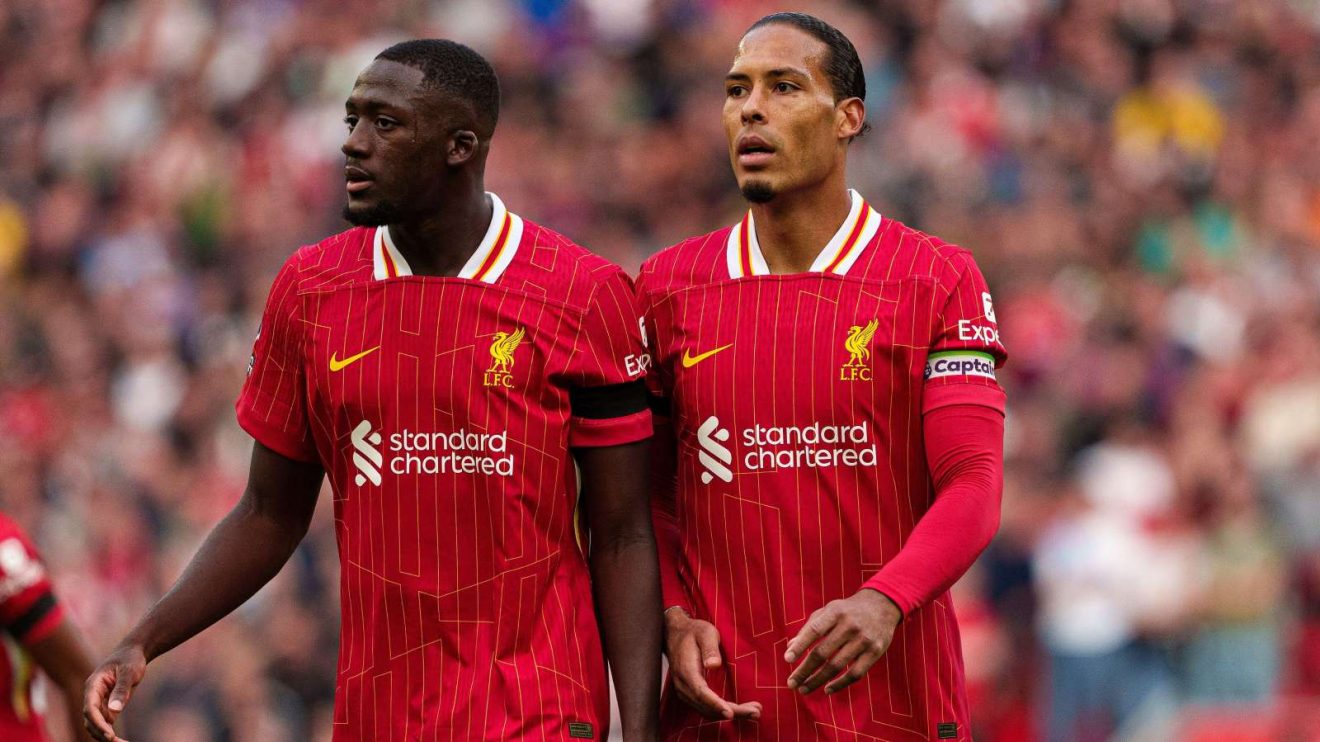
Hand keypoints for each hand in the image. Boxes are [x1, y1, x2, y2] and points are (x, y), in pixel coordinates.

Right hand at [83, 645, 146, 741]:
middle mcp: (92, 695)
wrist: (133, 653)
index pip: (90, 708)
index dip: (98, 723)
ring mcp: (98, 701)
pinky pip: (105, 722)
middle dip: (101, 733)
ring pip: (96, 723)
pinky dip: (110, 732)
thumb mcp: (129, 671)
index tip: (109, 735)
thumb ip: (122, 689)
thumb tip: (115, 711)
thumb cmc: (130, 659)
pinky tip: (120, 740)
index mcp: (93, 685)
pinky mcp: (106, 705)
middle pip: (90, 719)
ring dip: (105, 735)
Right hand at [664, 608, 761, 720]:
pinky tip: (739, 710)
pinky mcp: (690, 694)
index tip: (731, 713)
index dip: (716, 704)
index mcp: (686, 670)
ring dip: (731, 714)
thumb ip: (710, 649)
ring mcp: (685, 692)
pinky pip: (706, 708)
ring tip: (754, 712)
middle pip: (707, 707)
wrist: (675, 634)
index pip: (700, 693)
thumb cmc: (694, 632)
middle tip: (756, 712)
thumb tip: (714, 665)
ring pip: (707, 711)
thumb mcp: (705, 633)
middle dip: (733, 712)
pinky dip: (722, 711)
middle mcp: (683, 685)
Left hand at [784, 589, 900, 694]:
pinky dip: (840, 684)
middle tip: (791, 683)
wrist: (883, 605)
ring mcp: (863, 640)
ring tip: (804, 689)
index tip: (787, 659)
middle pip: (823, 653)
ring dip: (818, 680)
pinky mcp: (875, 652)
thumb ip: (809, 627)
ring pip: (837, 666)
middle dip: (804, 670)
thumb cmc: (848, 610)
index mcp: (835, 612)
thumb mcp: (829, 610)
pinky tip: (827, 689)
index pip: (814, 630)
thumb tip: (790, 647)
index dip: (800, 645)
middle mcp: (849, 625)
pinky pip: (855, 674)